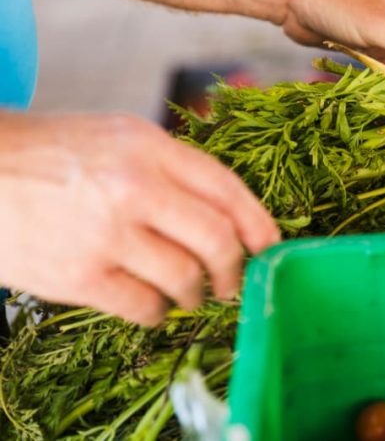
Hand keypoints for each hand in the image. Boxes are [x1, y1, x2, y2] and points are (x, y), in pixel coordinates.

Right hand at [0, 112, 279, 325]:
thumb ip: (170, 166)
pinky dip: (158, 314)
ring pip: (186, 278)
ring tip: (189, 294)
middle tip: (231, 283)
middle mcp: (134, 186)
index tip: (269, 246)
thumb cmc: (48, 154)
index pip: (226, 189)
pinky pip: (143, 307)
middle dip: (234, 270)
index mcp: (148, 146)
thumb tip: (229, 213)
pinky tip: (153, 307)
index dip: (258, 224)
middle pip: (217, 239)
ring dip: (196, 295)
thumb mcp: (116, 136)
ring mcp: (106, 233)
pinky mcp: (78, 275)